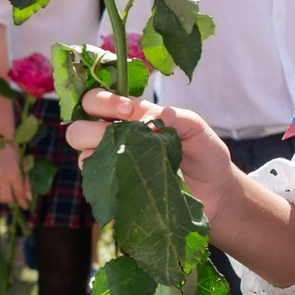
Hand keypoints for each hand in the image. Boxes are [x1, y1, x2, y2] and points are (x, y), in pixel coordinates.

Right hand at [0, 142, 30, 209]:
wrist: (0, 144)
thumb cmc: (15, 155)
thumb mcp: (24, 167)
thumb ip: (26, 183)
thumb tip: (28, 198)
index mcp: (15, 175)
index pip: (19, 194)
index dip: (23, 202)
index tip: (26, 207)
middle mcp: (3, 178)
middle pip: (7, 199)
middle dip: (13, 201)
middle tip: (17, 199)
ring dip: (4, 199)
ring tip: (10, 195)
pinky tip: (2, 191)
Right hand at [67, 89, 239, 214]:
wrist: (217, 192)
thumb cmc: (205, 154)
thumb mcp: (194, 127)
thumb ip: (171, 116)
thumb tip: (144, 119)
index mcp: (130, 117)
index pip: (96, 102)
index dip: (103, 101)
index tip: (128, 109)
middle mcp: (115, 140)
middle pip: (77, 130)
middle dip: (88, 127)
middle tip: (118, 132)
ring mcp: (114, 167)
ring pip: (83, 158)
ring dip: (98, 156)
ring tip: (127, 160)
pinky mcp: (119, 193)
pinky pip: (99, 188)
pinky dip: (108, 184)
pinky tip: (127, 184)